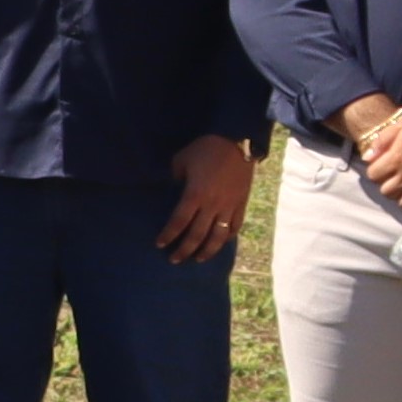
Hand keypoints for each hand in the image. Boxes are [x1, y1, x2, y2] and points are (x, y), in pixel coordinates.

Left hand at [155, 135, 252, 265]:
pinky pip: (236, 226)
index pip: (179, 222)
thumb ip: (175, 176)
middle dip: (185, 250)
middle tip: (175, 260)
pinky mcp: (242, 203)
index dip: (169, 235)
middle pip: (197, 235)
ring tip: (198, 259)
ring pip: (219, 236)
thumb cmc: (206, 148)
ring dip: (208, 250)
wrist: (237, 141)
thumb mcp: (181, 159)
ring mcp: (229, 206)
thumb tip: (175, 187)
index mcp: (195, 195)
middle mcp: (212, 205)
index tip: (160, 244)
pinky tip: (221, 243)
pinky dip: (228, 237)